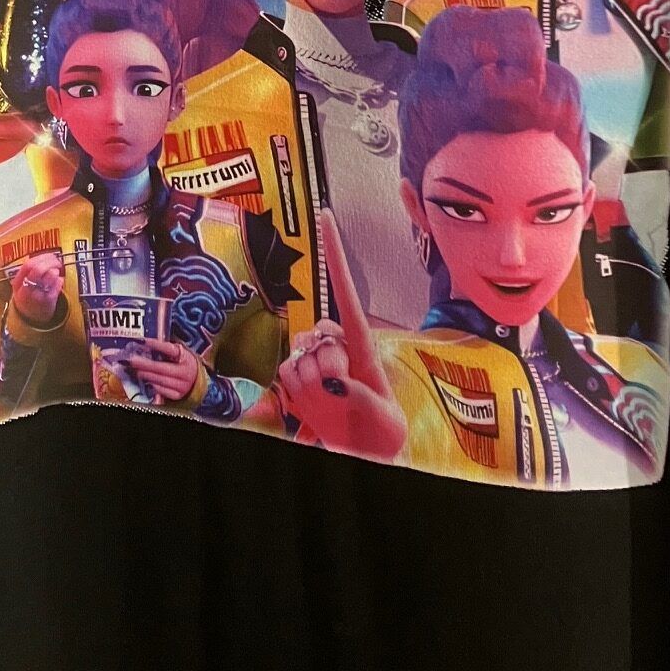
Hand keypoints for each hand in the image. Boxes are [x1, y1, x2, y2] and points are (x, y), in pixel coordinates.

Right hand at [7, 251, 63, 326]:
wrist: (30, 317)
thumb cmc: (28, 296)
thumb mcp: (22, 284)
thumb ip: (29, 270)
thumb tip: (42, 256)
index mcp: (18, 283)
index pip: (28, 265)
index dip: (41, 257)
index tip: (49, 256)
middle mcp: (26, 290)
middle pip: (38, 269)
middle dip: (50, 262)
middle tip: (56, 261)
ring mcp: (36, 296)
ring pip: (49, 276)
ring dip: (55, 270)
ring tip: (56, 271)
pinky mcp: (48, 302)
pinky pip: (57, 286)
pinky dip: (60, 280)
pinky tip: (59, 281)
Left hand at [124, 336, 202, 404]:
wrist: (195, 378)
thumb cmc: (182, 362)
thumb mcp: (178, 353)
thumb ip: (165, 349)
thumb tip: (146, 345)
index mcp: (185, 357)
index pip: (169, 349)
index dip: (156, 345)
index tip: (144, 341)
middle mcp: (185, 372)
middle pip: (162, 368)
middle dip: (145, 364)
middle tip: (132, 361)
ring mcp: (182, 385)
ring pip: (160, 380)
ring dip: (146, 375)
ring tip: (136, 370)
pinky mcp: (178, 395)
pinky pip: (162, 391)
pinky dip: (153, 385)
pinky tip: (147, 380)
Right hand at [276, 212, 405, 461]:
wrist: (365, 455)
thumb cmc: (382, 435)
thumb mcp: (384, 421)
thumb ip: (360, 397)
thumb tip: (331, 379)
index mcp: (361, 342)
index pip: (344, 290)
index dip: (335, 253)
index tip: (325, 215)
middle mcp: (334, 344)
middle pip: (316, 338)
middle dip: (327, 367)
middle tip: (344, 395)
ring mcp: (312, 361)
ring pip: (297, 360)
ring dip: (312, 387)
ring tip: (332, 406)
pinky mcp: (295, 380)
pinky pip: (284, 377)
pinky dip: (298, 397)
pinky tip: (315, 411)